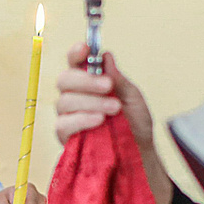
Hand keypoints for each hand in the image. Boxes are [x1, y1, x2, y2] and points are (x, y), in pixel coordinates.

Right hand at [55, 46, 170, 203]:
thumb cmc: (134, 124)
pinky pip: (63, 124)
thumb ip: (118, 79)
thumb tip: (105, 57)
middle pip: (65, 79)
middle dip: (86, 80)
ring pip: (64, 101)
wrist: (139, 155)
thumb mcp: (133, 98)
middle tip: (108, 85)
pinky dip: (82, 120)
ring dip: (91, 102)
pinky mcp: (66, 137)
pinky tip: (99, 121)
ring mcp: (68, 116)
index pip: (75, 62)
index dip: (76, 53)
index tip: (85, 48)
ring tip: (114, 109)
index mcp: (89, 82)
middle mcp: (74, 96)